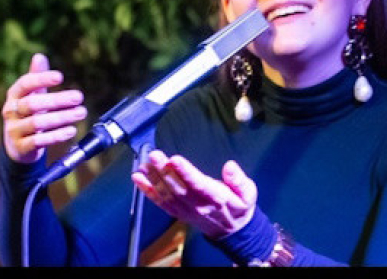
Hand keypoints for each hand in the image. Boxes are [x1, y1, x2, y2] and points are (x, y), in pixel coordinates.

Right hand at [1, 53, 87, 163]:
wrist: (17, 145)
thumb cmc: (29, 113)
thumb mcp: (32, 95)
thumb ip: (37, 77)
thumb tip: (39, 56)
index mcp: (15, 95)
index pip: (25, 84)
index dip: (41, 79)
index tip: (60, 76)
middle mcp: (11, 111)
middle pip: (32, 104)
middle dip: (57, 100)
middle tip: (79, 97)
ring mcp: (14, 130)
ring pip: (36, 123)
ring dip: (61, 117)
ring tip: (81, 112)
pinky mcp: (21, 147)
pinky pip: (38, 141)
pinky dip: (56, 136)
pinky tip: (71, 130)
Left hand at [132, 150, 256, 238]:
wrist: (232, 230)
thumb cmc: (239, 206)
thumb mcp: (248, 193)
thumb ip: (239, 180)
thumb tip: (230, 166)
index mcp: (216, 198)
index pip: (198, 184)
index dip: (185, 172)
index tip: (174, 160)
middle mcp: (198, 205)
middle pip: (178, 188)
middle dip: (164, 171)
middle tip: (154, 155)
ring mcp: (186, 210)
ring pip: (167, 194)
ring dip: (153, 179)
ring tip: (144, 164)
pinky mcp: (178, 212)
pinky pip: (160, 202)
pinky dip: (147, 191)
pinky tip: (138, 179)